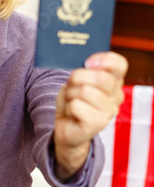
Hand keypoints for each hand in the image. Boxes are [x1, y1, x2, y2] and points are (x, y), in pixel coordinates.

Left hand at [54, 51, 127, 177]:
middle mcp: (116, 96)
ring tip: (72, 102)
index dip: (103, 60)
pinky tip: (72, 113)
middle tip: (72, 87)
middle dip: (77, 78)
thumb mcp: (77, 80)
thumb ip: (85, 70)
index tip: (87, 63)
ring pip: (84, 91)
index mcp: (114, 82)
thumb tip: (88, 65)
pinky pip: (76, 105)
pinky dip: (68, 107)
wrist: (67, 127)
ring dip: (70, 94)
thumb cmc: (74, 100)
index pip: (119, 64)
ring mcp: (109, 111)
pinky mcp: (98, 123)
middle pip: (100, 77)